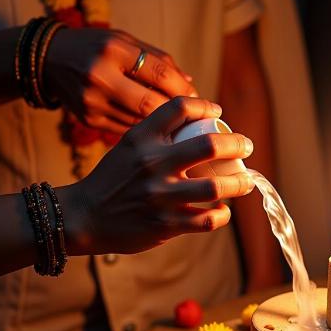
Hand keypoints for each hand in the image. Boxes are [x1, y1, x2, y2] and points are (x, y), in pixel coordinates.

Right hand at [45, 27, 196, 135]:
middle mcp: (100, 75)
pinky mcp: (88, 120)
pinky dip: (145, 132)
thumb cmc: (97, 47)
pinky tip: (157, 133)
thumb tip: (191, 85)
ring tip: (181, 128)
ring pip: (140, 122)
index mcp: (113, 49)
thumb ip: (159, 60)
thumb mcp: (125, 42)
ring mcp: (91, 101)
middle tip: (195, 120)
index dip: (185, 90)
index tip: (202, 100)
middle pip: (152, 104)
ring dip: (165, 127)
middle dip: (178, 115)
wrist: (48, 60)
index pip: (161, 74)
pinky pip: (126, 130)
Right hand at [59, 97, 254, 254]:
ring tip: (247, 181)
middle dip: (238, 144)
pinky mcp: (166, 224)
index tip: (218, 114)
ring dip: (240, 184)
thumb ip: (157, 135)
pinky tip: (223, 211)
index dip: (206, 106)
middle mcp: (152, 164)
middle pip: (210, 145)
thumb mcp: (128, 147)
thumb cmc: (112, 179)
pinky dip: (222, 215)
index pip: (180, 108)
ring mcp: (161, 196)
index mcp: (142, 138)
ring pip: (217, 187)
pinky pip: (207, 219)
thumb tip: (200, 125)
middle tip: (247, 146)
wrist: (83, 217)